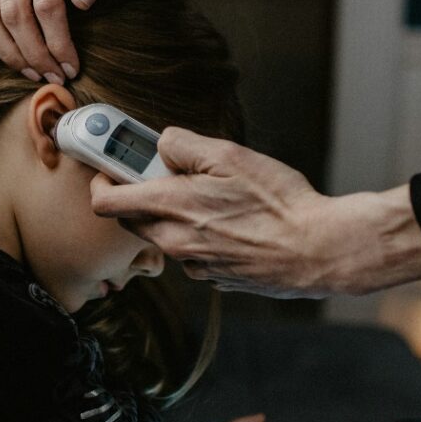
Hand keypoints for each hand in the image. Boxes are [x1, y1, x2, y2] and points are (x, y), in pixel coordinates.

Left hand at [91, 128, 420, 297]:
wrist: (319, 250)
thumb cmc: (279, 202)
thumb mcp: (230, 156)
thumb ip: (184, 145)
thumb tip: (162, 144)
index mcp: (171, 208)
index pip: (106, 202)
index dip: (101, 181)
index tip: (109, 166)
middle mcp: (175, 242)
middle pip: (132, 220)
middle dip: (138, 196)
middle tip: (164, 174)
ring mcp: (195, 265)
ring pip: (164, 237)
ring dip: (172, 216)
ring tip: (210, 196)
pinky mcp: (216, 277)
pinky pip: (192, 253)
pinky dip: (198, 236)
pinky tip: (231, 222)